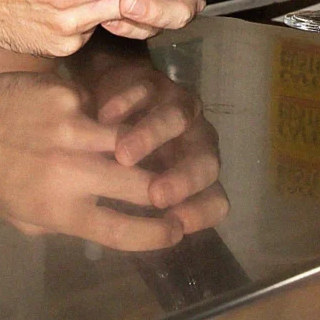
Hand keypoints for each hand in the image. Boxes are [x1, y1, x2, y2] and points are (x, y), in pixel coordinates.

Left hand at [0, 71, 212, 248]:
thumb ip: (68, 221)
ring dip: (146, 146)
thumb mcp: (26, 217)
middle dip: (168, 187)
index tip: (176, 231)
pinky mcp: (67, 97)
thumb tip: (110, 222)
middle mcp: (69, 173)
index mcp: (59, 210)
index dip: (156, 235)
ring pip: (131, 140)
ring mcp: (71, 130)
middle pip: (141, 185)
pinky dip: (106, 114)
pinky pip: (103, 108)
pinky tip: (103, 113)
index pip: (121, 230)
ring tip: (156, 148)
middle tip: (180, 184)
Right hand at [74, 44, 224, 222]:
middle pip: (206, 162)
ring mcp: (177, 109)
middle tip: (156, 195)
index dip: (201, 213)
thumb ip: (132, 211)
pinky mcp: (152, 82)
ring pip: (178, 119)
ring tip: (123, 154)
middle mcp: (196, 143)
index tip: (173, 227)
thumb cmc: (120, 158)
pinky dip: (127, 102)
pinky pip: (145, 90)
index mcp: (194, 177)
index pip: (215, 200)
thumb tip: (118, 237)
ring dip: (153, 138)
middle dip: (184, 180)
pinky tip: (104, 116)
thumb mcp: (129, 189)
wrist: (109, 102)